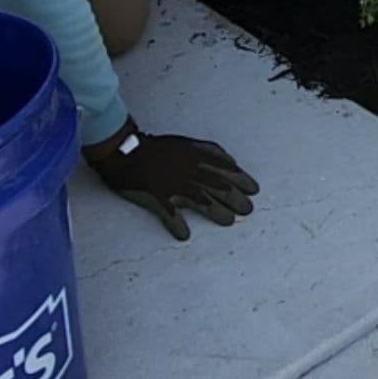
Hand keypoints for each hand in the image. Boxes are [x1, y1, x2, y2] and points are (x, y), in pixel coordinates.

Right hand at [88, 122, 258, 241]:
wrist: (123, 151)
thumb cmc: (155, 147)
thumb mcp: (185, 143)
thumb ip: (207, 151)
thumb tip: (230, 162)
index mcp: (194, 155)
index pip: (224, 167)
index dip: (240, 178)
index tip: (254, 188)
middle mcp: (187, 169)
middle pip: (216, 184)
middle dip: (235, 197)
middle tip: (249, 209)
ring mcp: (172, 184)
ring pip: (200, 199)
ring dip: (216, 211)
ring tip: (229, 221)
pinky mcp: (156, 196)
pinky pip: (168, 214)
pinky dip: (177, 225)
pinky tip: (184, 236)